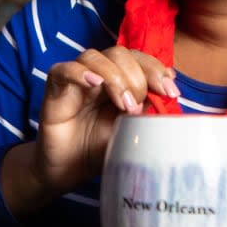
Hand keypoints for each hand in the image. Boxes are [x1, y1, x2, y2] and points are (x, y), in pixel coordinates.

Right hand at [0, 47, 178, 216]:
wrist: (69, 172)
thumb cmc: (99, 149)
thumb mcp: (132, 132)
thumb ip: (148, 112)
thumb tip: (170, 95)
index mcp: (120, 81)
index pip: (140, 59)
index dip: (156, 70)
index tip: (171, 92)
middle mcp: (99, 75)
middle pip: (119, 53)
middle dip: (137, 77)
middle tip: (137, 108)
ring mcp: (76, 80)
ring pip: (94, 57)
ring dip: (114, 77)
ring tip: (123, 105)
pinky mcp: (55, 90)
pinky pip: (64, 70)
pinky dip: (80, 73)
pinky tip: (94, 84)